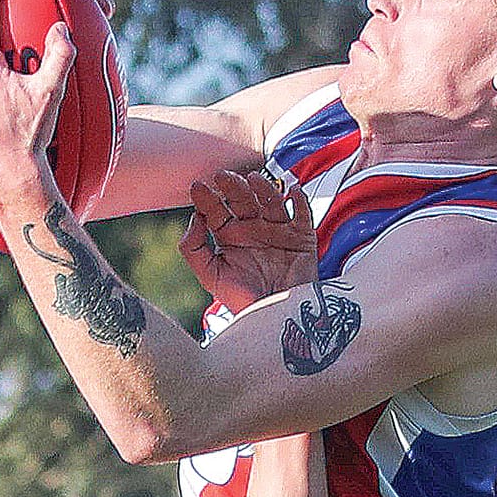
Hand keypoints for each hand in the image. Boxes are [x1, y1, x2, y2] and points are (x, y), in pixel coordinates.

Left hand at [180, 167, 317, 312]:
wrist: (275, 319)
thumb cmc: (242, 300)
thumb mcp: (210, 277)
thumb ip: (194, 249)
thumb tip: (195, 218)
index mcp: (230, 237)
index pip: (217, 210)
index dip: (207, 198)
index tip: (197, 187)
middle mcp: (253, 229)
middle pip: (243, 200)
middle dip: (232, 187)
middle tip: (222, 177)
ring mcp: (278, 231)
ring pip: (271, 201)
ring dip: (263, 188)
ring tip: (253, 180)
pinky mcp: (301, 237)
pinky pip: (302, 214)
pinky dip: (299, 202)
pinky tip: (292, 192)